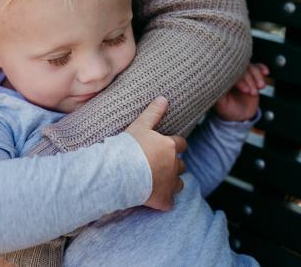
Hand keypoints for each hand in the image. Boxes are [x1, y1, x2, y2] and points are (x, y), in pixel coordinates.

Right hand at [125, 96, 186, 210]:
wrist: (118, 172)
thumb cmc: (128, 147)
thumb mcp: (140, 125)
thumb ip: (153, 113)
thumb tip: (163, 98)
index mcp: (170, 147)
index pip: (181, 144)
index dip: (175, 145)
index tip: (168, 147)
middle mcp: (174, 165)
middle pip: (181, 165)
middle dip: (174, 165)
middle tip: (159, 164)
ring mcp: (170, 184)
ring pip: (179, 184)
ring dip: (172, 183)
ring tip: (159, 181)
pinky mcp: (163, 200)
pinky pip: (169, 202)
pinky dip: (164, 201)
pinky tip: (155, 199)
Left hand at [213, 63, 268, 121]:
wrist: (239, 116)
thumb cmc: (228, 110)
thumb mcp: (221, 105)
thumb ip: (218, 95)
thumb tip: (216, 84)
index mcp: (222, 80)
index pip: (230, 73)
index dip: (240, 81)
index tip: (245, 91)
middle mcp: (231, 75)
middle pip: (242, 69)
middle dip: (250, 80)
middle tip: (252, 93)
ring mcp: (241, 74)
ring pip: (250, 67)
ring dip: (257, 76)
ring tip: (260, 87)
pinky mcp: (251, 76)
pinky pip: (257, 67)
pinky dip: (261, 68)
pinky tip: (265, 72)